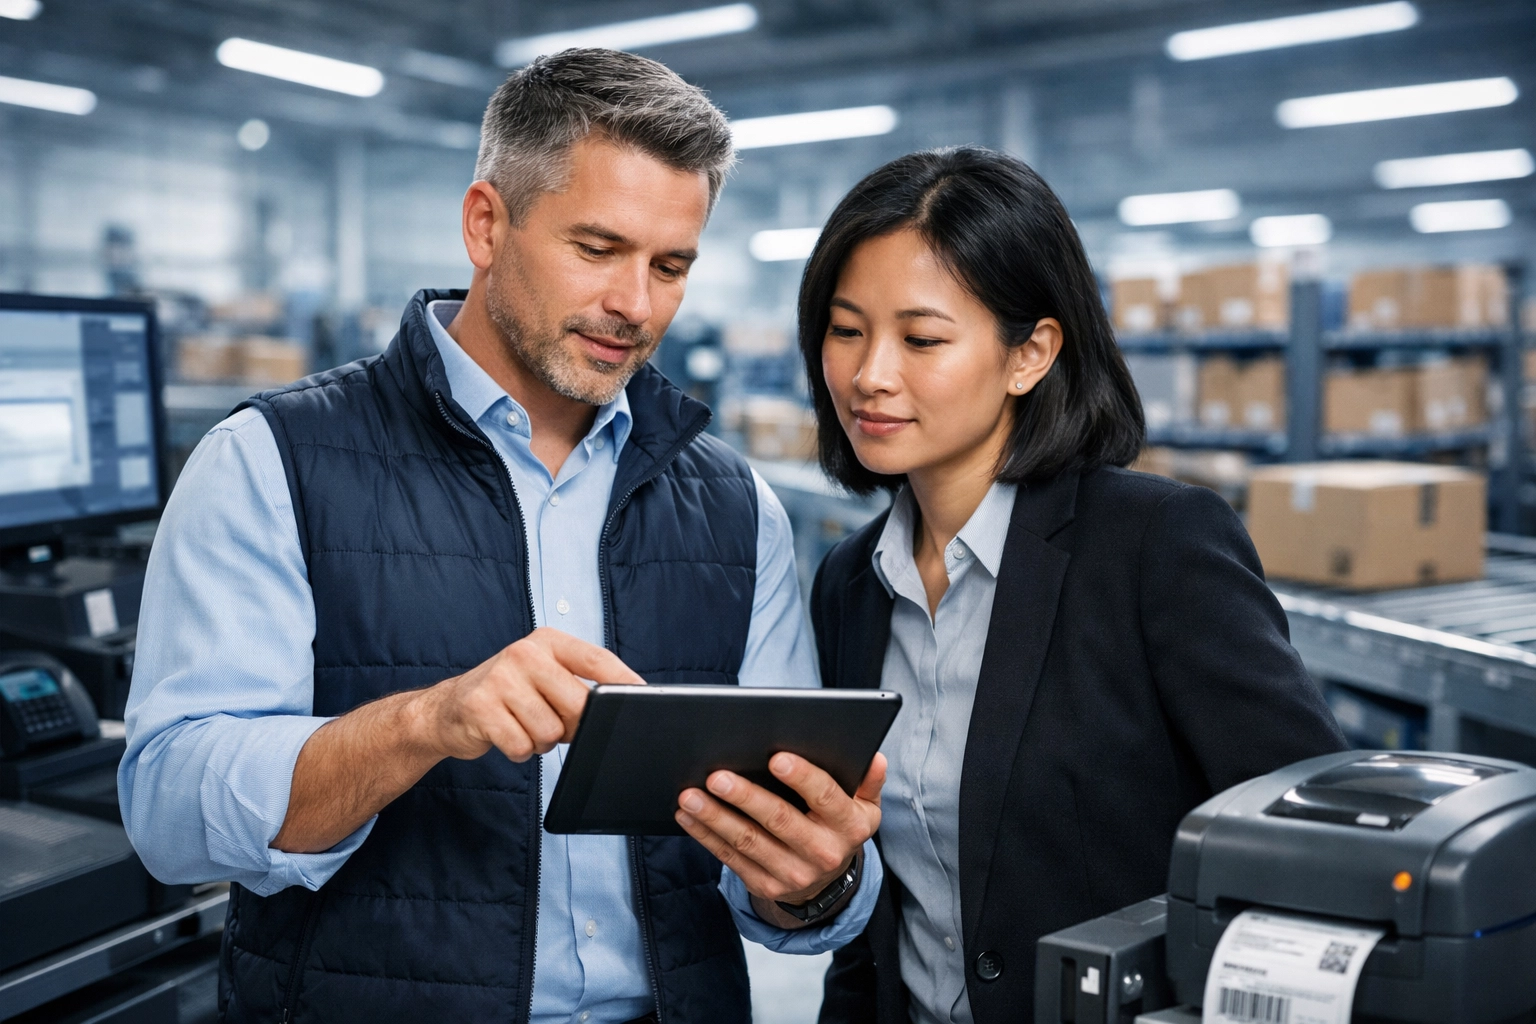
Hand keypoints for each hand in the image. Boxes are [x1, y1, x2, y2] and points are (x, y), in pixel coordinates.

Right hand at [415, 627, 644, 762]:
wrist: (448, 709)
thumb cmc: (508, 695)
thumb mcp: (543, 677)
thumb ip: (577, 684)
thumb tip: (619, 707)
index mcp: (547, 642)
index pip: (596, 659)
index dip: (624, 679)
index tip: (644, 695)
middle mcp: (524, 653)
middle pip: (578, 704)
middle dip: (574, 726)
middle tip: (554, 723)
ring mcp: (500, 678)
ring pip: (549, 730)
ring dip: (541, 740)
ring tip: (524, 725)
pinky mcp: (479, 707)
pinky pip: (521, 745)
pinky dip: (519, 750)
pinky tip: (506, 734)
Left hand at [675, 751, 884, 913]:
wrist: (827, 880)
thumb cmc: (839, 824)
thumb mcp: (864, 805)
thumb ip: (868, 780)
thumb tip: (874, 757)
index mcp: (850, 826)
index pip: (826, 797)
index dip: (802, 777)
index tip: (776, 757)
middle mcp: (824, 853)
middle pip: (780, 820)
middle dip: (746, 796)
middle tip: (716, 775)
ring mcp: (793, 874)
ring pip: (748, 841)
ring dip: (715, 817)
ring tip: (690, 794)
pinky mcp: (766, 885)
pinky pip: (730, 858)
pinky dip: (706, 835)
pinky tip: (688, 815)